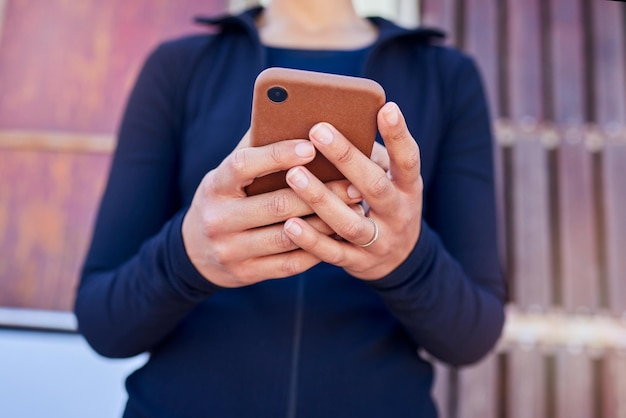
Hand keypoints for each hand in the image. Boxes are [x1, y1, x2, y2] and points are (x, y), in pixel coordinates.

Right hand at [182, 133, 363, 287]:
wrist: (195, 252)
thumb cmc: (225, 199)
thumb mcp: (228, 175)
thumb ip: (255, 150)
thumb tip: (291, 115)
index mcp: (215, 186)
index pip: (243, 165)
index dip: (277, 155)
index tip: (311, 146)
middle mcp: (218, 219)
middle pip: (276, 205)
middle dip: (319, 193)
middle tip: (352, 184)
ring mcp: (231, 250)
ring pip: (288, 237)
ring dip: (325, 223)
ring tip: (353, 210)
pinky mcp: (245, 273)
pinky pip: (289, 263)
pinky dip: (317, 249)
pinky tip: (338, 236)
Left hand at [283, 102, 422, 279]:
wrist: (399, 259)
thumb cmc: (383, 203)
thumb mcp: (390, 179)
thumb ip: (369, 157)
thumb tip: (335, 124)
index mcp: (408, 187)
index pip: (408, 159)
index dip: (399, 135)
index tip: (387, 107)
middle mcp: (398, 214)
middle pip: (375, 186)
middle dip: (346, 158)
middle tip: (317, 130)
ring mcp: (380, 241)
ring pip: (350, 222)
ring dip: (321, 198)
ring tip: (294, 175)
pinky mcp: (359, 263)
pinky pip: (333, 252)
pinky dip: (311, 240)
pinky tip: (290, 224)